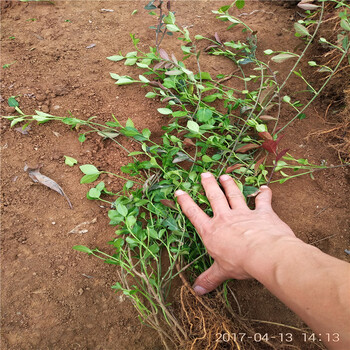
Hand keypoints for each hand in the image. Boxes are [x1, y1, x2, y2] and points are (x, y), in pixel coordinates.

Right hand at [175, 172, 296, 294]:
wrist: (265, 254)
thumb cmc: (240, 263)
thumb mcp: (221, 272)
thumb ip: (209, 279)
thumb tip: (197, 290)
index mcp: (211, 231)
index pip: (194, 213)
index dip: (185, 202)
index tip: (179, 191)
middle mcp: (225, 218)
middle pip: (214, 197)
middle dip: (208, 185)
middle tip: (204, 174)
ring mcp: (243, 213)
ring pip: (234, 194)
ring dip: (229, 184)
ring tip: (225, 175)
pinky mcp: (262, 212)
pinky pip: (262, 200)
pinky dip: (264, 193)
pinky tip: (264, 187)